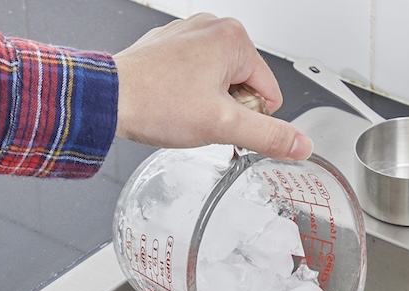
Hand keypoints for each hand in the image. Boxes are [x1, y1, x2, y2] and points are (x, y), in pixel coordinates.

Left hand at [113, 14, 312, 159]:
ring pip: (218, 83)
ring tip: (181, 108)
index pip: (269, 94)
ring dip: (207, 104)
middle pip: (244, 86)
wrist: (107, 99)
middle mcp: (212, 28)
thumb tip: (301, 144)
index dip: (249, 119)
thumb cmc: (156, 102)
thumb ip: (269, 136)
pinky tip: (170, 101)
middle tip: (200, 116)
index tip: (222, 122)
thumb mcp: (224, 126)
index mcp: (234, 38)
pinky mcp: (169, 46)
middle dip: (227, 110)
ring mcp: (188, 34)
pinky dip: (186, 94)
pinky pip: (194, 77)